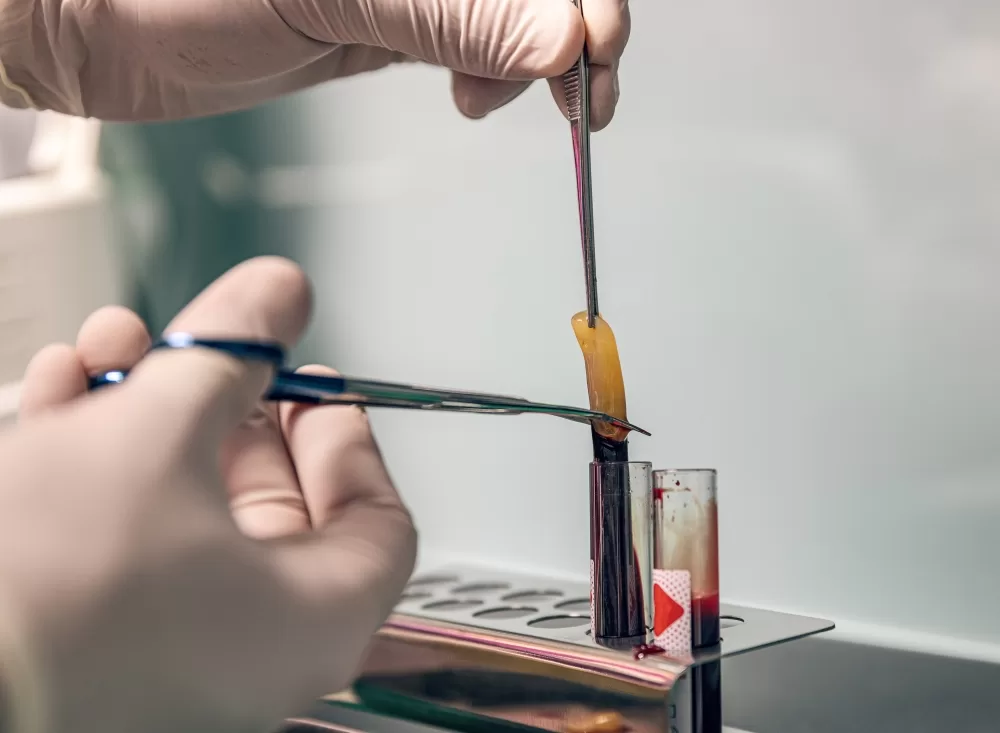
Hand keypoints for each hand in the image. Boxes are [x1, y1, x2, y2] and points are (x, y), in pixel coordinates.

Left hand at [0, 0, 627, 127]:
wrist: (92, 18)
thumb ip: (452, 11)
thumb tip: (562, 36)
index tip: (591, 53)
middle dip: (575, 33)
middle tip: (577, 100)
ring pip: (517, 12)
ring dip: (540, 62)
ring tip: (501, 102)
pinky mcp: (391, 16)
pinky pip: (476, 38)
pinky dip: (496, 74)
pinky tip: (474, 99)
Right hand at [0, 257, 415, 732]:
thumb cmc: (56, 585)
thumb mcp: (161, 432)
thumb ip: (233, 353)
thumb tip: (280, 294)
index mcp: (310, 623)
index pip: (377, 526)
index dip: (345, 440)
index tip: (313, 387)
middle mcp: (251, 654)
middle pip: (271, 503)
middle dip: (226, 403)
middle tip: (216, 352)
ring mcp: (171, 654)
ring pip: (184, 507)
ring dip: (148, 412)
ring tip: (115, 346)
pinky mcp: (97, 644)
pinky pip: (124, 539)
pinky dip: (100, 462)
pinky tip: (64, 391)